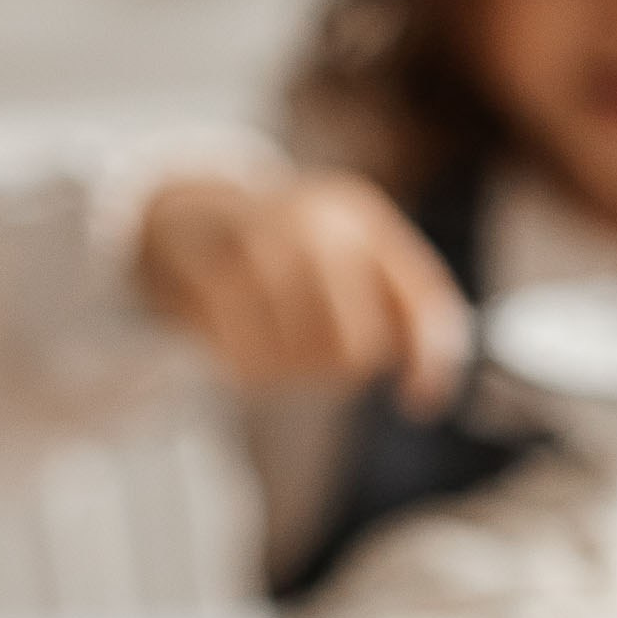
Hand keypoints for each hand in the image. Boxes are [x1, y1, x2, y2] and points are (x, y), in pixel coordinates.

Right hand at [136, 171, 471, 416]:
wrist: (183, 214)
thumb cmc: (281, 252)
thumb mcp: (347, 258)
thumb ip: (398, 310)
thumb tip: (426, 387)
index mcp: (364, 219)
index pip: (424, 302)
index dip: (433, 361)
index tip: (420, 403)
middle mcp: (321, 223)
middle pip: (358, 348)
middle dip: (337, 370)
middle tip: (311, 358)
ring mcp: (265, 243)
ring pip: (299, 360)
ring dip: (284, 372)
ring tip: (266, 341)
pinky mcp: (214, 273)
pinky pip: (246, 361)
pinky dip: (242, 367)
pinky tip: (233, 343)